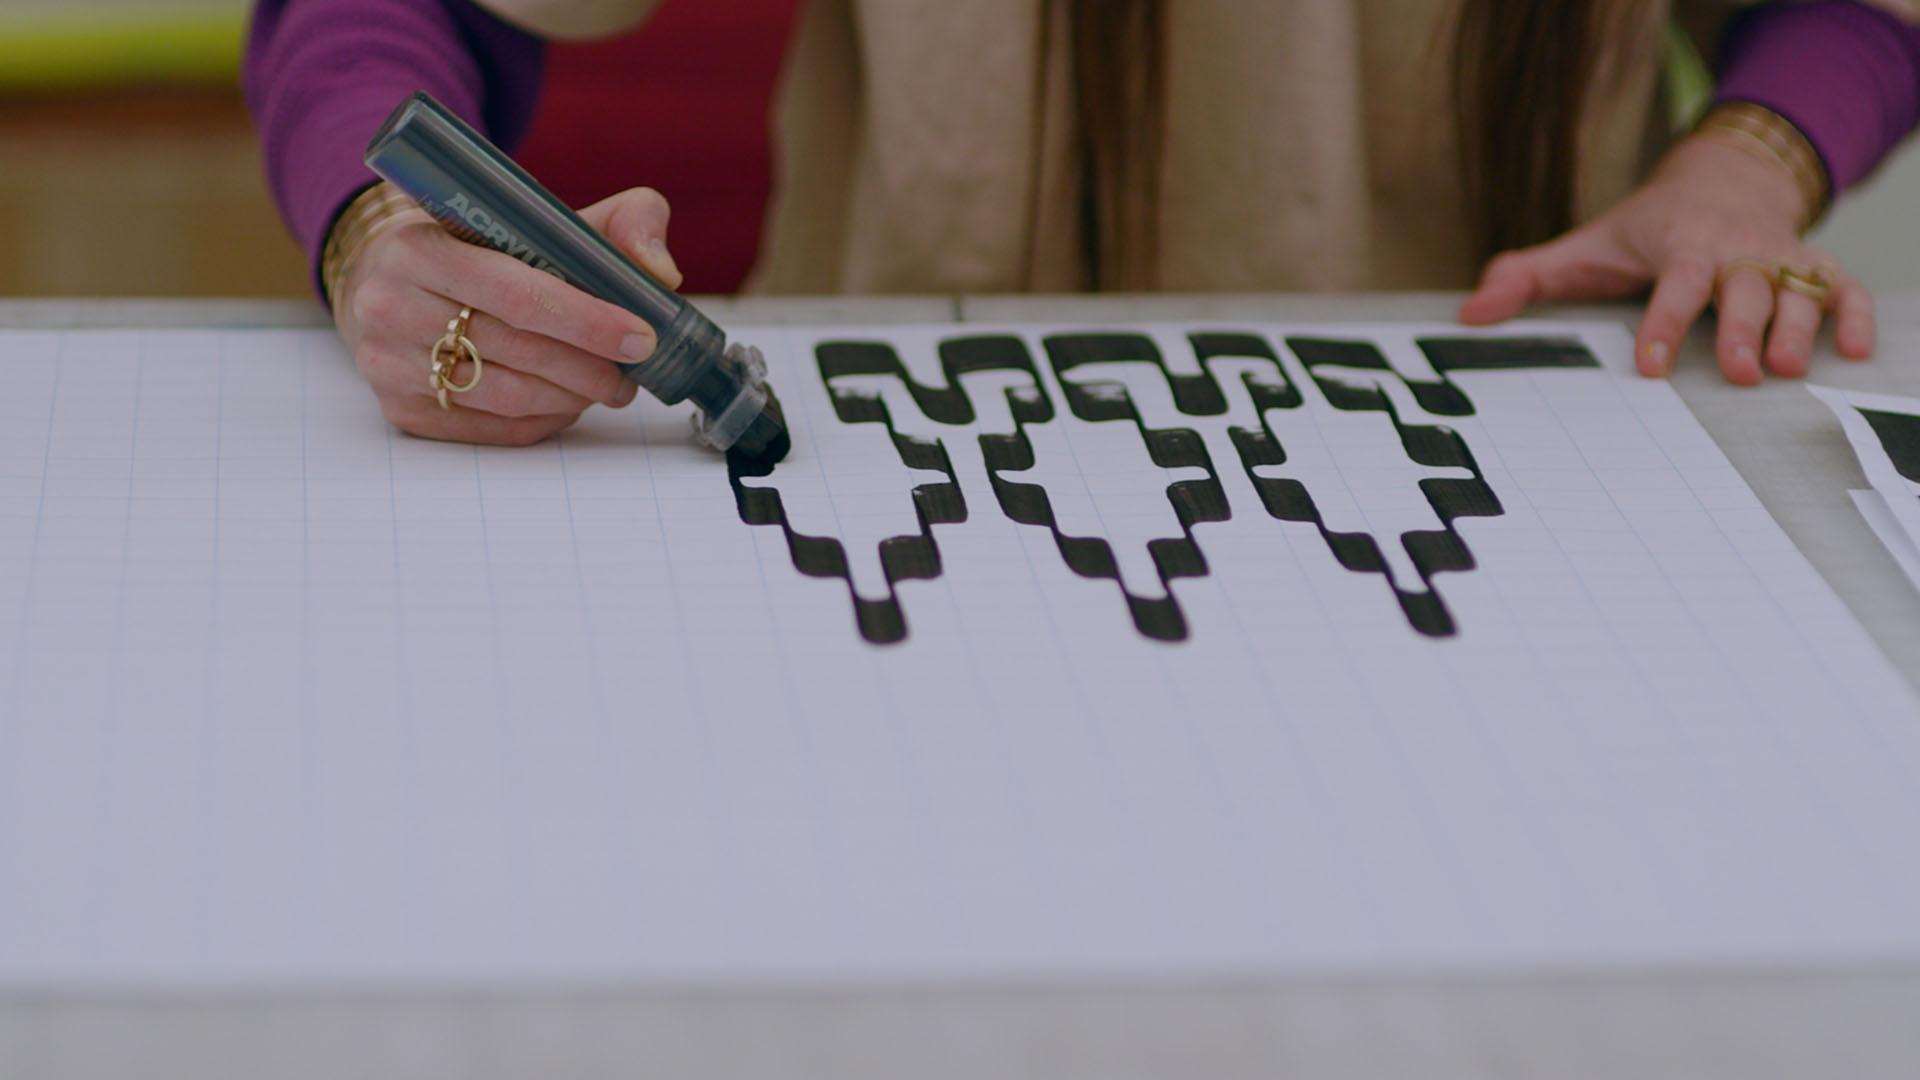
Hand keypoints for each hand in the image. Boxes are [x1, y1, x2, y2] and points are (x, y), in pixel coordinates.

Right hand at [331, 186, 683, 444]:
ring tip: (607, 387)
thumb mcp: (539, 217)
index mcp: (419, 245)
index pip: (517, 293)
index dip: (587, 320)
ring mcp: (389, 363)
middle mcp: (390, 305)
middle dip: (589, 367)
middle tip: (629, 374)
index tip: (640, 337)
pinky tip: (566, 402)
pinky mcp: (401, 410)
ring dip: (572, 397)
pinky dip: (543, 419)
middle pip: (517, 350)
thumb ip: (618, 222)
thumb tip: (659, 272)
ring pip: (506, 396)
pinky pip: (492, 428)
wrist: (392, 280)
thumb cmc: (480, 248)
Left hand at [1458, 134, 1873, 384]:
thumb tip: (1469, 313)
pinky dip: (1853, 314)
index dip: (1662, 322)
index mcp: (1680, 244)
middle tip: (1740, 374)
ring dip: (1797, 327)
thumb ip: (1526, 278)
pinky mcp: (1811, 266)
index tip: (1649, 364)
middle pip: (1744, 287)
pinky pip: (1842, 286)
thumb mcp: (1583, 248)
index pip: (1673, 283)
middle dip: (1743, 328)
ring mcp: (1778, 256)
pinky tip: (1851, 352)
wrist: (1719, 180)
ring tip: (1785, 371)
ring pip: (1796, 289)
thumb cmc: (1644, 229)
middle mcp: (1735, 249)